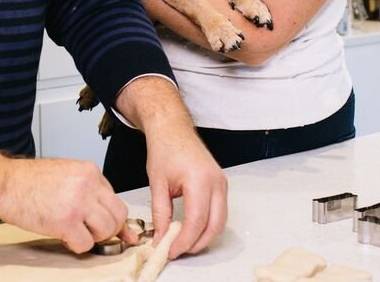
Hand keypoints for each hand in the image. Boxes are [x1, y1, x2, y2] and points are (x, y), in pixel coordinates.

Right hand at [0, 156, 138, 252]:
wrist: (4, 183)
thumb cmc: (27, 180)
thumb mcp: (64, 174)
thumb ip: (86, 189)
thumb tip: (105, 211)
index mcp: (89, 171)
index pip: (114, 198)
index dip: (109, 215)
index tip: (107, 226)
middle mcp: (88, 184)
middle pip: (118, 215)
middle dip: (108, 229)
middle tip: (91, 232)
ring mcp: (78, 202)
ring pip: (107, 230)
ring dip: (93, 237)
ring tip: (75, 232)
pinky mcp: (66, 221)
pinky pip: (86, 243)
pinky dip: (77, 246)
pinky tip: (63, 237)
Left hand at [114, 76, 227, 257]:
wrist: (173, 130)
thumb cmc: (165, 149)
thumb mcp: (157, 183)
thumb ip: (160, 213)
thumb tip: (161, 237)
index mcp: (199, 180)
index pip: (196, 221)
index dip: (184, 240)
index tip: (171, 249)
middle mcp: (216, 182)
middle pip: (214, 225)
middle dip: (197, 243)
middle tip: (178, 250)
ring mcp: (222, 183)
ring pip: (220, 221)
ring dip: (204, 236)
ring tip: (183, 242)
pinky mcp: (221, 184)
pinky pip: (220, 212)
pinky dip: (208, 225)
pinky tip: (192, 230)